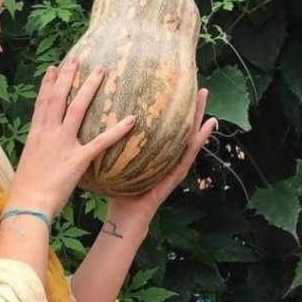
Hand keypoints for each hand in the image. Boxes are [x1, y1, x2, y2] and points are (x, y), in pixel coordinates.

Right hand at [9, 56, 136, 217]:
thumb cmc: (26, 188)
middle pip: (60, 98)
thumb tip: (44, 149)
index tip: (54, 67)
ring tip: (101, 71)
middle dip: (69, 76)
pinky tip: (131, 119)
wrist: (28, 203)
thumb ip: (39, 151)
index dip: (48, 83)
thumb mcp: (29, 162)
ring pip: (78, 109)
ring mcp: (63, 144)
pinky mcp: (78, 159)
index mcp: (36, 134)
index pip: (43, 102)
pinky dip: (117, 130)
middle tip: (78, 57)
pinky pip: (100, 142)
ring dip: (90, 88)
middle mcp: (49, 133)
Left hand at [106, 88, 217, 223]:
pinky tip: (204, 129)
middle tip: (198, 86)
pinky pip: (186, 157)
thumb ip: (111, 143)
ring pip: (187, 138)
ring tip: (205, 99)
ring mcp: (172, 165)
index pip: (161, 125)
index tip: (173, 86)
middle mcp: (165, 156)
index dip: (168, 108)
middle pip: (178, 127)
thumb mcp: (113, 159)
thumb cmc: (117, 188)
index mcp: (152, 151)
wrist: (124, 216)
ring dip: (198, 119)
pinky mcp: (174, 176)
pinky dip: (197, 142)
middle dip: (189, 108)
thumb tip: (95, 118)